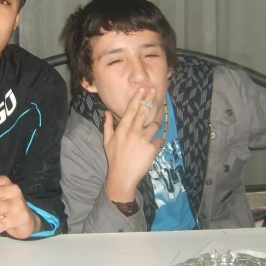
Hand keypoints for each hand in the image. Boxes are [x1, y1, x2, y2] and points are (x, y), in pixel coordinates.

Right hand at [103, 86, 163, 202]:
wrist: (122, 177)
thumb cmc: (114, 158)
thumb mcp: (107, 141)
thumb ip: (108, 125)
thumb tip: (107, 112)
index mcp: (122, 129)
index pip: (131, 110)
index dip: (137, 98)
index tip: (142, 88)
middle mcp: (133, 132)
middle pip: (144, 112)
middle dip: (150, 99)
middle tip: (155, 90)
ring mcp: (143, 140)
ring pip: (154, 125)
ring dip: (155, 124)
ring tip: (155, 125)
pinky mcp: (152, 149)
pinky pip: (159, 140)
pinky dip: (157, 142)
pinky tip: (153, 145)